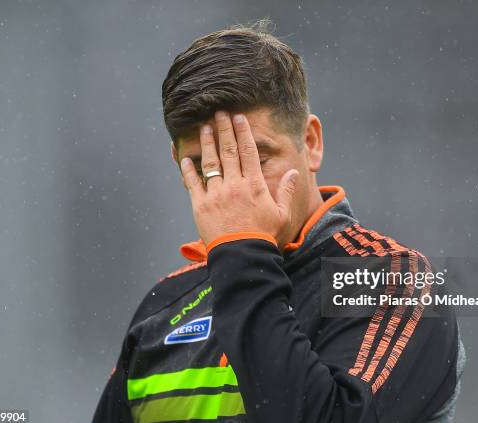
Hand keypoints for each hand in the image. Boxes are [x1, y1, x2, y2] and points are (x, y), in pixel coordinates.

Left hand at [180, 111, 298, 247]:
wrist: (242, 255)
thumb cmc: (264, 236)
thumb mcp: (282, 214)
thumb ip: (286, 191)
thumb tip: (293, 172)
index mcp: (254, 185)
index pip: (248, 152)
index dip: (243, 132)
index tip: (239, 118)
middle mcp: (234, 185)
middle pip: (228, 151)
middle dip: (223, 130)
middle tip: (219, 113)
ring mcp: (216, 194)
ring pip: (210, 162)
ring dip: (207, 143)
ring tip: (204, 127)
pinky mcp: (200, 205)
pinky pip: (192, 183)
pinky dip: (188, 170)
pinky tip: (184, 158)